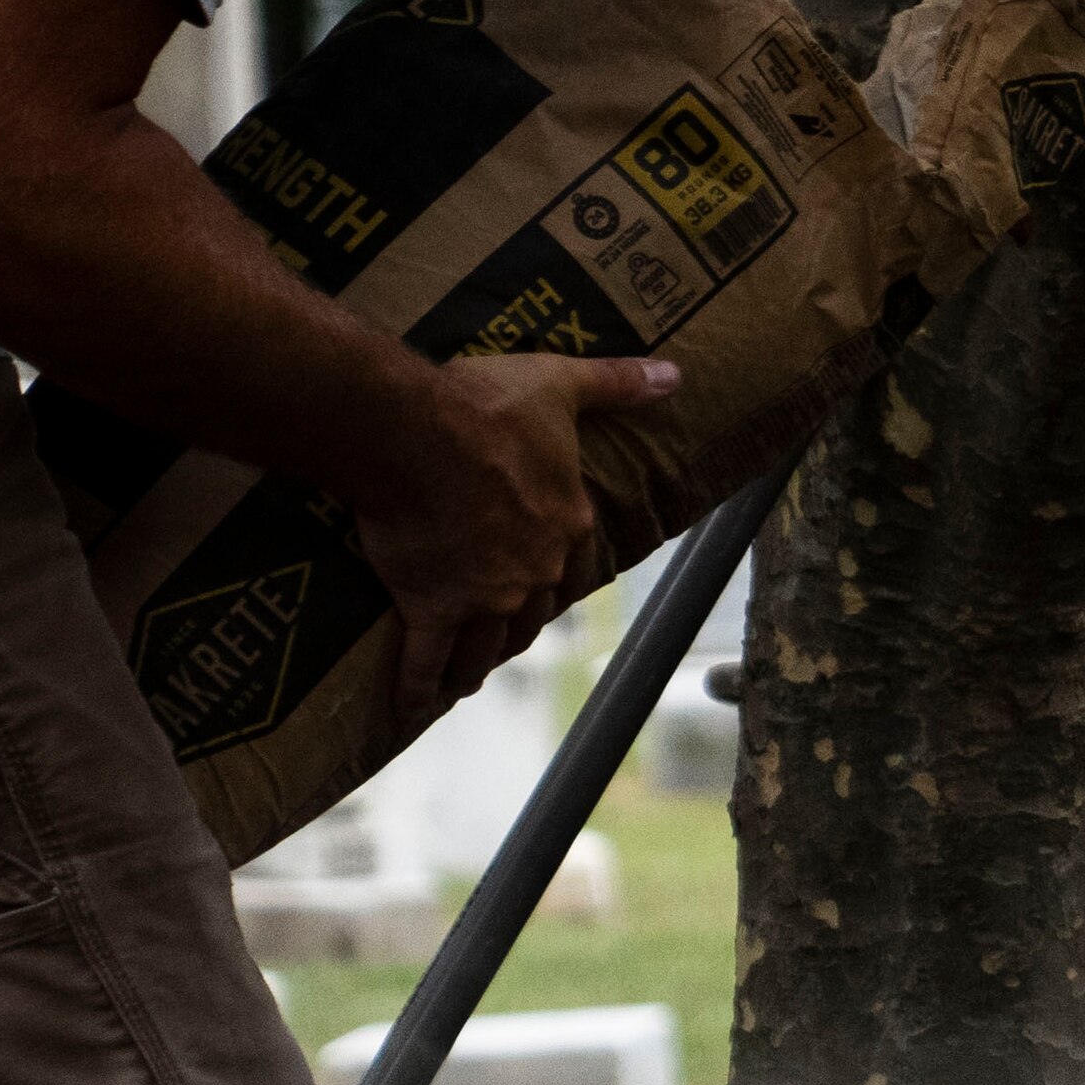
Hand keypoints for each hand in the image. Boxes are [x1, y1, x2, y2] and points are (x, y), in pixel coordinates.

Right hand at [346, 353, 679, 713]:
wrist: (418, 431)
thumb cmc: (487, 403)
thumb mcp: (561, 382)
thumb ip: (617, 383)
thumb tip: (674, 375)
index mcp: (566, 522)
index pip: (573, 562)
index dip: (557, 573)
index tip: (546, 583)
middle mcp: (534, 570)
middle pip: (531, 612)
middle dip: (517, 625)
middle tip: (502, 636)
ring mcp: (484, 597)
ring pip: (485, 644)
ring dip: (475, 664)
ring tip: (465, 679)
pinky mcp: (431, 607)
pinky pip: (424, 661)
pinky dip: (415, 688)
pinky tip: (410, 709)